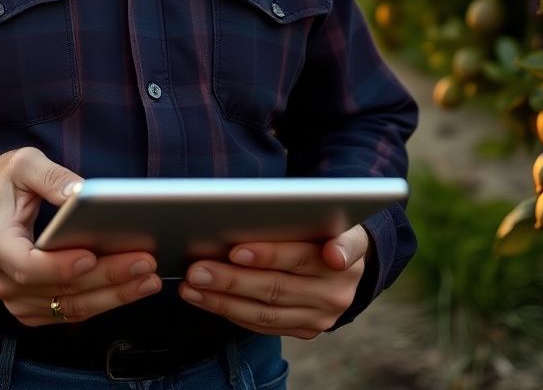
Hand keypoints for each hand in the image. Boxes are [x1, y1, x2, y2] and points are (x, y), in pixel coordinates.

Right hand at [0, 147, 160, 325]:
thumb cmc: (4, 183)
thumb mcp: (22, 165)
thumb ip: (51, 177)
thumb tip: (81, 193)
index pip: (29, 265)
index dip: (60, 266)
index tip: (91, 255)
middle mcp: (4, 280)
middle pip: (60, 290)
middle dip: (106, 277)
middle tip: (144, 262)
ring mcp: (18, 300)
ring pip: (71, 307)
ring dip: (113, 296)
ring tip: (149, 278)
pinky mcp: (34, 308)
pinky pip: (72, 311)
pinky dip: (104, 301)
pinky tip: (132, 287)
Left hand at [177, 225, 368, 339]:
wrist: (351, 261)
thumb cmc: (326, 226)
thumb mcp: (330, 211)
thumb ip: (311, 213)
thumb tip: (293, 230)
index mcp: (346, 256)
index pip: (301, 255)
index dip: (269, 255)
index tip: (235, 251)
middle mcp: (336, 292)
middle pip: (276, 287)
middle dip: (231, 279)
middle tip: (196, 269)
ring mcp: (322, 317)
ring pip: (265, 313)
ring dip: (223, 301)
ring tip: (192, 286)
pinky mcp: (307, 330)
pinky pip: (265, 325)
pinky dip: (232, 313)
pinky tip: (206, 299)